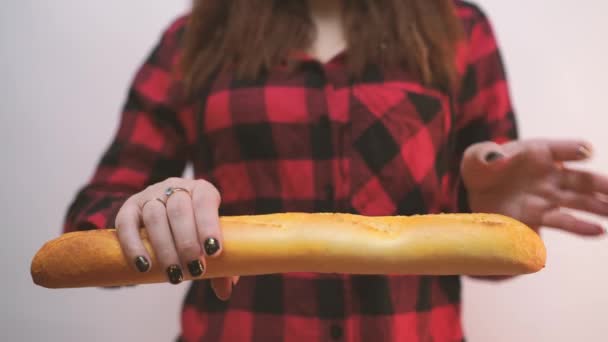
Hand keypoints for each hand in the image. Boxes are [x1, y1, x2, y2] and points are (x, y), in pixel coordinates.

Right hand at [114, 177, 237, 299]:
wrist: (168, 218)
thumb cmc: (196, 232)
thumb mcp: (210, 242)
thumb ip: (223, 265)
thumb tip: (225, 291)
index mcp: (201, 190)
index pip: (205, 200)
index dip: (208, 225)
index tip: (214, 252)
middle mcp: (175, 188)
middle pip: (179, 209)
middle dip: (187, 242)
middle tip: (194, 270)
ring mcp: (150, 196)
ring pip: (155, 216)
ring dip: (164, 248)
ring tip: (174, 275)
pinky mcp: (129, 208)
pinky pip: (126, 224)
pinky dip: (133, 246)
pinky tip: (144, 266)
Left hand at [461, 139, 607, 236]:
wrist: (474, 193)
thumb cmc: (480, 168)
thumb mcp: (475, 157)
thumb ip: (484, 154)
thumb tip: (497, 157)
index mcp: (538, 153)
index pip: (561, 149)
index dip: (572, 150)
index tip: (585, 152)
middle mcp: (550, 175)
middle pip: (582, 178)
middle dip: (602, 184)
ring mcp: (547, 196)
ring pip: (579, 201)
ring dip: (599, 206)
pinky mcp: (539, 216)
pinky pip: (563, 221)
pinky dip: (580, 226)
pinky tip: (597, 231)